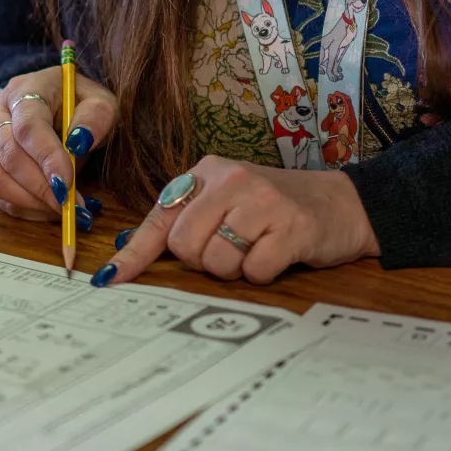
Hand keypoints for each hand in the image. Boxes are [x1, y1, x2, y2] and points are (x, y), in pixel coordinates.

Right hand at [0, 65, 116, 223]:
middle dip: (41, 187)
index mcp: (24, 90)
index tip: (67, 184)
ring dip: (30, 201)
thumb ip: (95, 117)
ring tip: (62, 209)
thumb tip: (79, 142)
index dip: (46, 158)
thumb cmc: (80, 103)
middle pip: (10, 156)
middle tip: (71, 205)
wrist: (58, 103)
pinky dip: (23, 208)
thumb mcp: (100, 102)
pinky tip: (48, 208)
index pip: (28, 126)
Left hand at [96, 157, 378, 286]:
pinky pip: (255, 271)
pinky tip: (278, 253)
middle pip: (185, 245)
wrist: (342, 203)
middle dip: (203, 260)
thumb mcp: (226, 202)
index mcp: (206, 171)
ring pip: (216, 261)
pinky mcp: (291, 225)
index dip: (134, 253)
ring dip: (235, 269)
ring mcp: (262, 200)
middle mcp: (230, 178)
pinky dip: (263, 273)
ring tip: (257, 247)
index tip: (109, 279)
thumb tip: (130, 251)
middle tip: (231, 248)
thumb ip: (185, 220)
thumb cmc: (274, 210)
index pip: (160, 216)